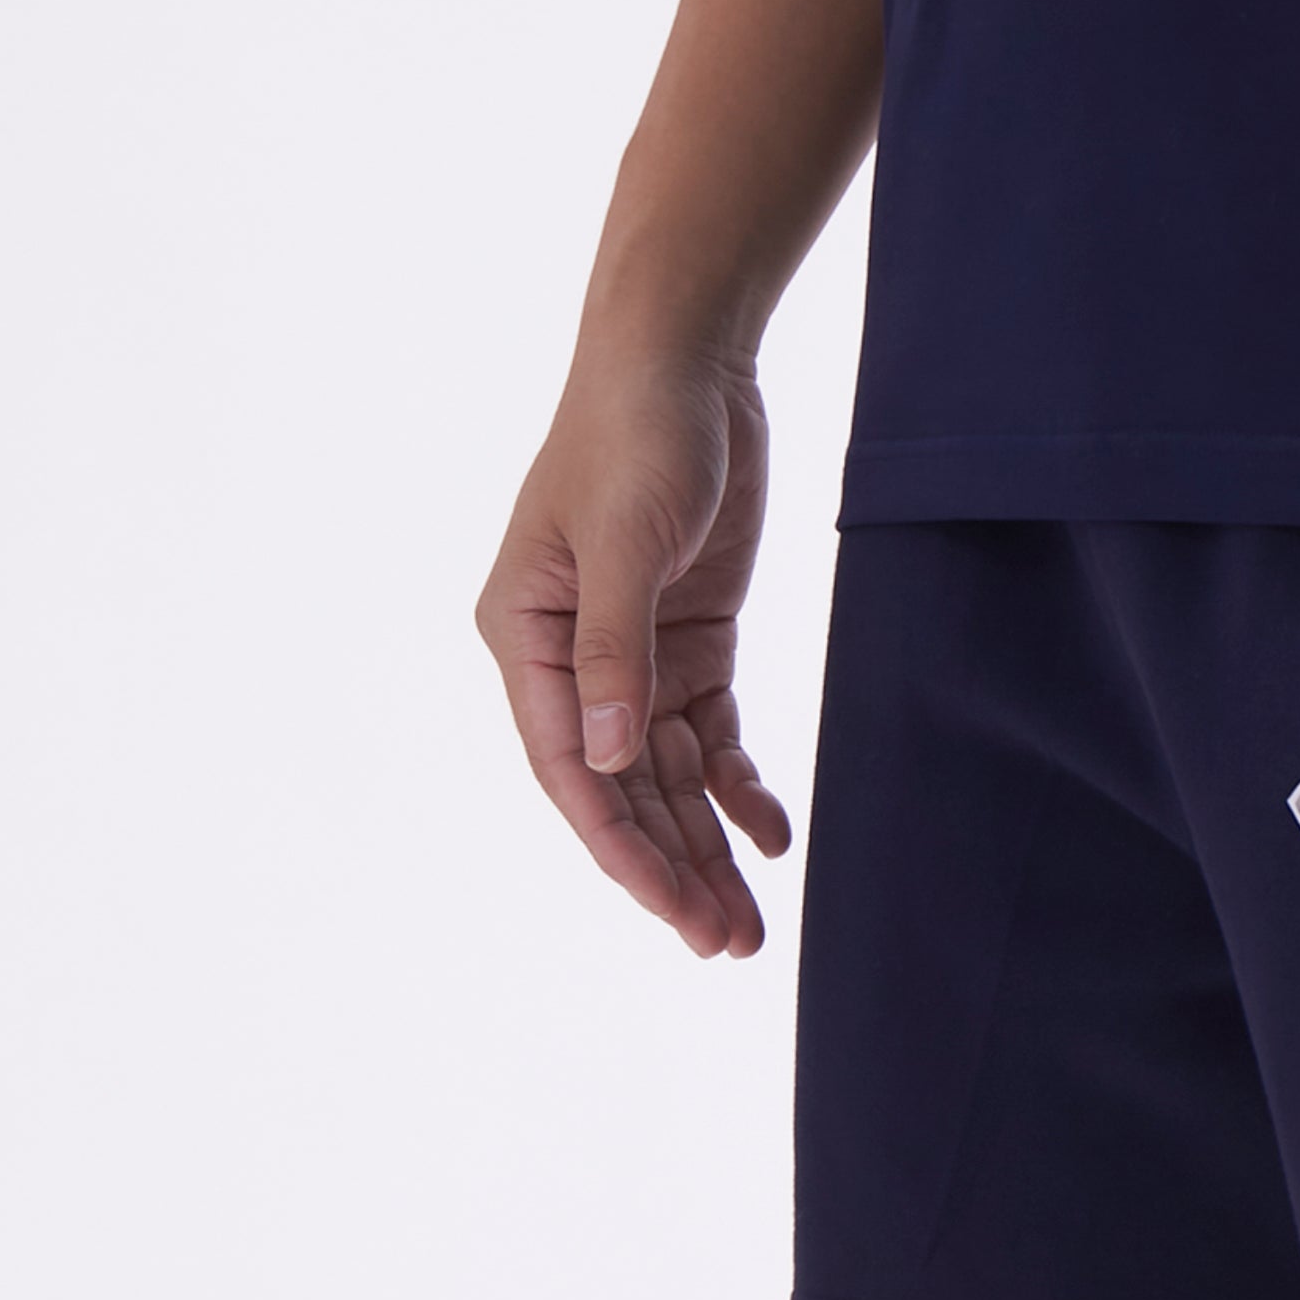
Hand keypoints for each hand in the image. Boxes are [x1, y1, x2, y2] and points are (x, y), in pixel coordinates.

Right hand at [475, 354, 788, 956]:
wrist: (687, 355)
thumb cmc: (638, 430)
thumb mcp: (625, 540)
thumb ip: (616, 653)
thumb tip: (611, 758)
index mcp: (526, 637)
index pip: (572, 768)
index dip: (619, 846)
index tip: (671, 908)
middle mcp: (570, 658)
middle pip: (623, 790)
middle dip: (672, 869)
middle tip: (726, 944)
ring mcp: (631, 656)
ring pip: (668, 779)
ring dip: (706, 849)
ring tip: (749, 927)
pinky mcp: (688, 642)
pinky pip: (711, 738)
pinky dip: (739, 789)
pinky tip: (773, 837)